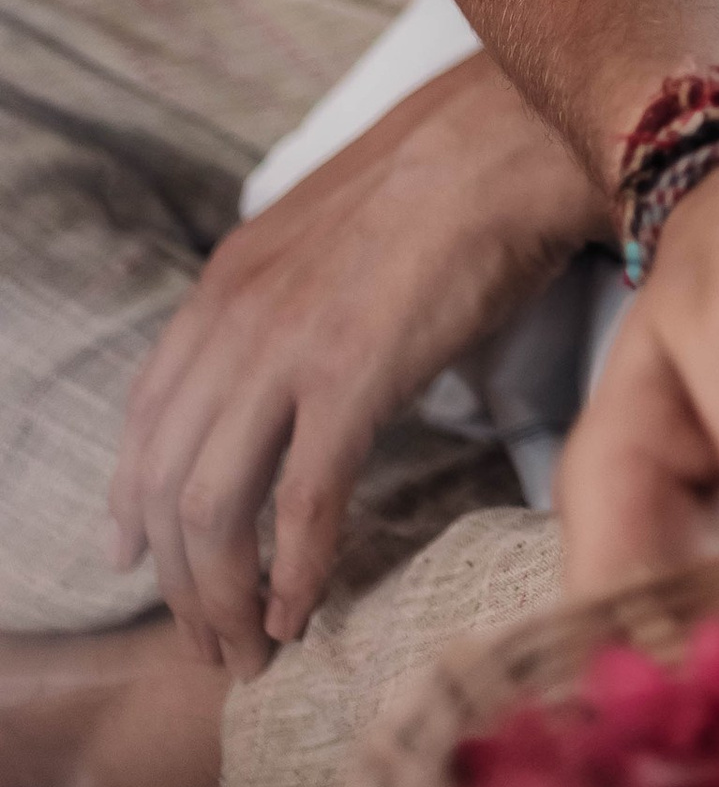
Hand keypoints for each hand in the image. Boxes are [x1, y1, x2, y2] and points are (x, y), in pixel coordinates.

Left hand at [110, 56, 600, 676]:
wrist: (513, 138)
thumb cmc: (449, 183)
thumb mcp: (327, 233)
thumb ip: (287, 300)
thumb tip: (289, 369)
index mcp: (225, 284)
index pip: (146, 420)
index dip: (137, 504)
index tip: (145, 561)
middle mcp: (235, 319)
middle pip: (166, 483)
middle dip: (180, 581)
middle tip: (213, 641)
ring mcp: (287, 347)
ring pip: (213, 509)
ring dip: (224, 598)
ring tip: (253, 649)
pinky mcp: (353, 375)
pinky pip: (302, 501)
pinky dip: (295, 571)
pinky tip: (304, 611)